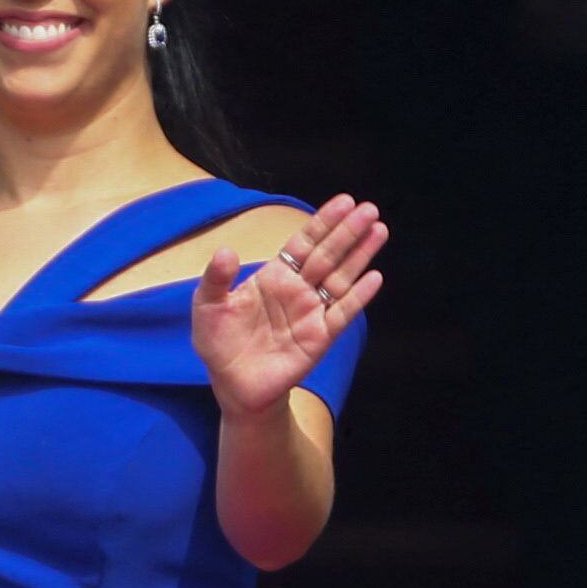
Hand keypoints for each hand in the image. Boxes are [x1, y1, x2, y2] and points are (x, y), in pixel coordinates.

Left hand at [192, 194, 383, 420]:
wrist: (233, 386)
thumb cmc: (219, 343)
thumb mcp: (208, 307)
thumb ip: (216, 279)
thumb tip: (225, 251)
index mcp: (274, 276)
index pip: (304, 243)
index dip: (323, 222)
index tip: (344, 201)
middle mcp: (298, 290)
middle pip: (328, 255)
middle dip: (348, 232)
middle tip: (370, 208)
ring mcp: (311, 312)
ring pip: (341, 278)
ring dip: (360, 255)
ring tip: (379, 231)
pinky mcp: (320, 338)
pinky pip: (342, 313)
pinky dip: (358, 296)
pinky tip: (374, 278)